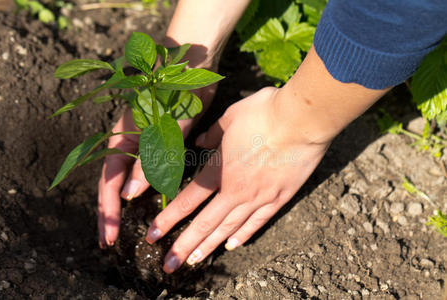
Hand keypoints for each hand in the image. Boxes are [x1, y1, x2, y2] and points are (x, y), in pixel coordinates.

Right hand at [98, 86, 214, 247]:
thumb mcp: (165, 129)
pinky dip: (144, 186)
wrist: (190, 66)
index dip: (108, 209)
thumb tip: (128, 195)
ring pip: (127, 177)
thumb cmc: (176, 91)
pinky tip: (148, 200)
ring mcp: (140, 141)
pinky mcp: (156, 140)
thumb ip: (148, 161)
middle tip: (108, 240)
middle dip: (110, 211)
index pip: (108, 180)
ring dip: (124, 202)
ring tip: (123, 226)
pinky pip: (145, 168)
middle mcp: (127, 141)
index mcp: (123, 138)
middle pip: (112, 182)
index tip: (109, 235)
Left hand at [145, 87, 330, 272]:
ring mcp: (259, 197)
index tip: (152, 235)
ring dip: (210, 246)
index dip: (168, 219)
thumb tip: (198, 142)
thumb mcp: (229, 117)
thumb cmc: (264, 113)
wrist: (302, 120)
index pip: (188, 200)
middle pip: (205, 223)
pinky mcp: (279, 198)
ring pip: (229, 228)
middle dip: (184, 245)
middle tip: (168, 265)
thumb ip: (211, 134)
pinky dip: (244, 235)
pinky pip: (258, 222)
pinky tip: (232, 246)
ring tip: (194, 261)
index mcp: (220, 169)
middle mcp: (236, 190)